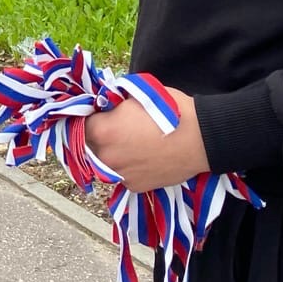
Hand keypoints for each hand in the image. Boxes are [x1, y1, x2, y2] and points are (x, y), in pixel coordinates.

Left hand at [86, 88, 209, 193]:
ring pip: (105, 163)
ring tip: (133, 145)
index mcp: (102, 130)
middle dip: (99, 137)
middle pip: (90, 146)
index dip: (90, 118)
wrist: (201, 138)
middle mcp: (105, 156)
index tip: (99, 115)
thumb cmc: (171, 110)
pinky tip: (144, 158)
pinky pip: (123, 175)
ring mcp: (119, 175)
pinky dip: (129, 167)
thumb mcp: (138, 94)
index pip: (80, 123)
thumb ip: (114, 102)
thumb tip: (104, 105)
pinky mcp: (134, 187)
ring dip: (113, 154)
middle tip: (117, 129)